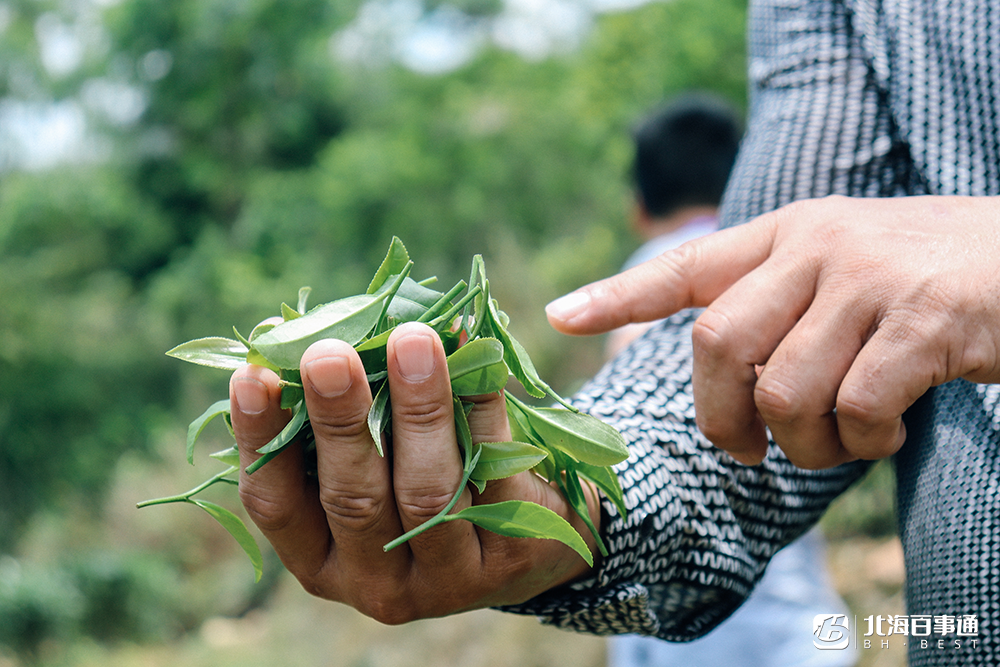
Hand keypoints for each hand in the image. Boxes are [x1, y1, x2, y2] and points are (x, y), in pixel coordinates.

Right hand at [229, 322, 597, 621]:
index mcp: (324, 561)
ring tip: (413, 339)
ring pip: (427, 491)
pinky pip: (495, 469)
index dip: (259, 440)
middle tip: (328, 354)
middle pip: (352, 500)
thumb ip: (333, 420)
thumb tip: (284, 331)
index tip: (253, 374)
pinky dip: (483, 403)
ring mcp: (450, 577)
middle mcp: (379, 584)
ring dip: (418, 409)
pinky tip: (475, 352)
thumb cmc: (419, 480)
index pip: (276, 505)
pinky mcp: (514, 551)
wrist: (527, 538)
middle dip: (338, 422)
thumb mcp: (369, 465)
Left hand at [546, 195, 999, 468]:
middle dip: (719, 417)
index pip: (685, 265)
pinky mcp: (924, 321)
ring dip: (804, 444)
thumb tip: (715, 365)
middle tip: (745, 451)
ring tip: (837, 443)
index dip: (619, 294)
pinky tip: (886, 432)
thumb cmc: (920, 278)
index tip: (558, 315)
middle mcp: (815, 245)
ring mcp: (868, 279)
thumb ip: (774, 299)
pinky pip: (857, 408)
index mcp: (785, 233)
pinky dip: (864, 441)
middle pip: (716, 343)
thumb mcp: (837, 265)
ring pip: (784, 390)